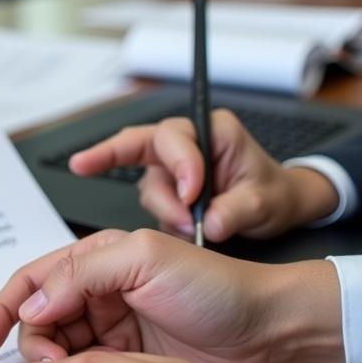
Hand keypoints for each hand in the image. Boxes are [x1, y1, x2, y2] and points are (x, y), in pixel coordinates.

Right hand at [0, 228, 343, 362]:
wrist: (269, 332)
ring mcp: (113, 329)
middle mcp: (100, 292)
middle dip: (30, 340)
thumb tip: (34, 304)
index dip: (3, 307)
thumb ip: (83, 273)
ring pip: (56, 348)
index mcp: (99, 259)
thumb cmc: (217, 286)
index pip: (33, 280)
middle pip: (38, 318)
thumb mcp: (146, 258)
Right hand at [68, 109, 339, 241]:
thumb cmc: (274, 195)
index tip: (192, 196)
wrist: (280, 209)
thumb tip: (209, 224)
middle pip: (137, 143)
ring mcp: (173, 168)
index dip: (178, 165)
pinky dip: (162, 218)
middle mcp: (186, 144)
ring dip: (163, 208)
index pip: (176, 137)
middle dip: (107, 154)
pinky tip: (182, 230)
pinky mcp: (168, 190)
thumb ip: (237, 211)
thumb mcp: (265, 203)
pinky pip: (152, 203)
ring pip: (146, 183)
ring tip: (191, 229)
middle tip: (82, 164)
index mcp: (213, 132)